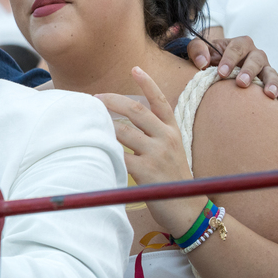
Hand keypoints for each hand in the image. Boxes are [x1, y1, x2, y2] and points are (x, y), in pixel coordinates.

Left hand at [95, 67, 204, 234]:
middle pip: (134, 110)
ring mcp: (157, 153)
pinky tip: (93, 148)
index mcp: (173, 131)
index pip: (160, 101)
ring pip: (123, 130)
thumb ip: (156, 136)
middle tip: (93, 98)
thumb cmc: (175, 181)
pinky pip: (119, 156)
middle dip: (111, 100)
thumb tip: (128, 124)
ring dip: (103, 125)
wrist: (189, 210)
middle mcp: (166, 138)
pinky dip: (105, 151)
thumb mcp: (172, 152)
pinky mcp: (146, 171)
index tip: (135, 68)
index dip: (147, 83)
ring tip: (88, 122)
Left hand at [185, 35, 277, 101]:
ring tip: (269, 94)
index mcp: (239, 44)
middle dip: (249, 71)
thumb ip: (197, 50)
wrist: (215, 64)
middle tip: (241, 83)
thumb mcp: (198, 48)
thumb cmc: (207, 55)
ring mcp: (264, 68)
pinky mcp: (268, 81)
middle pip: (256, 59)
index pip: (236, 48)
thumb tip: (202, 62)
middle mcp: (254, 54)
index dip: (229, 60)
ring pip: (270, 72)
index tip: (221, 73)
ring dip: (271, 82)